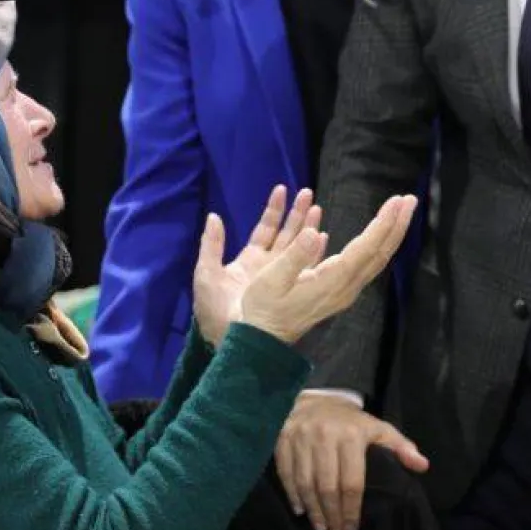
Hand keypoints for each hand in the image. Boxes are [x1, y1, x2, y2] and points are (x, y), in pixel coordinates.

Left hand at [191, 185, 319, 345]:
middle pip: (286, 234)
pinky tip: (323, 237)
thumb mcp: (207, 273)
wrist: (228, 340)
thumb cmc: (213, 310)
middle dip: (296, 214)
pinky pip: (305, 268)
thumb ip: (211, 245)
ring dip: (306, 228)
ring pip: (297, 248)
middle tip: (307, 193)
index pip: (265, 229)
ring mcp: (280, 278)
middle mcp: (267, 266)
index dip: (274, 210)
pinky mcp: (290, 290)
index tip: (282, 189)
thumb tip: (213, 216)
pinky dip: (314, 253)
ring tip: (317, 207)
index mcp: (249, 259)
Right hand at [236, 194, 416, 345]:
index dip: (383, 224)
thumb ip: (294, 257)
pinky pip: (361, 263)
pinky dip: (370, 244)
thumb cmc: (262, 309)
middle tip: (409, 200)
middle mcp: (345, 287)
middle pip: (378, 253)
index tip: (397, 201)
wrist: (261, 342)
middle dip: (395, 225)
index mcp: (332, 282)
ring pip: (373, 258)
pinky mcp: (336, 291)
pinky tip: (370, 233)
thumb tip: (316, 233)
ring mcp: (342, 290)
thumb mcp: (271, 281)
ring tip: (397, 210)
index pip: (366, 249)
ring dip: (386, 233)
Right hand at [275, 392, 428, 529]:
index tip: (352, 527)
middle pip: (327, 486)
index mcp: (351, 435)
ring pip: (305, 482)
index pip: (351, 482)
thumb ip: (400, 447)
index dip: (351, 509)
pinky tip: (301, 509)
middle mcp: (324, 435)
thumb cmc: (352, 422)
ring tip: (321, 526)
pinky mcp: (282, 438)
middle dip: (332, 514)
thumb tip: (422, 465)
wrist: (318, 398)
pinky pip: (285, 472)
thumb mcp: (379, 429)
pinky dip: (292, 494)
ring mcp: (300, 436)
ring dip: (313, 509)